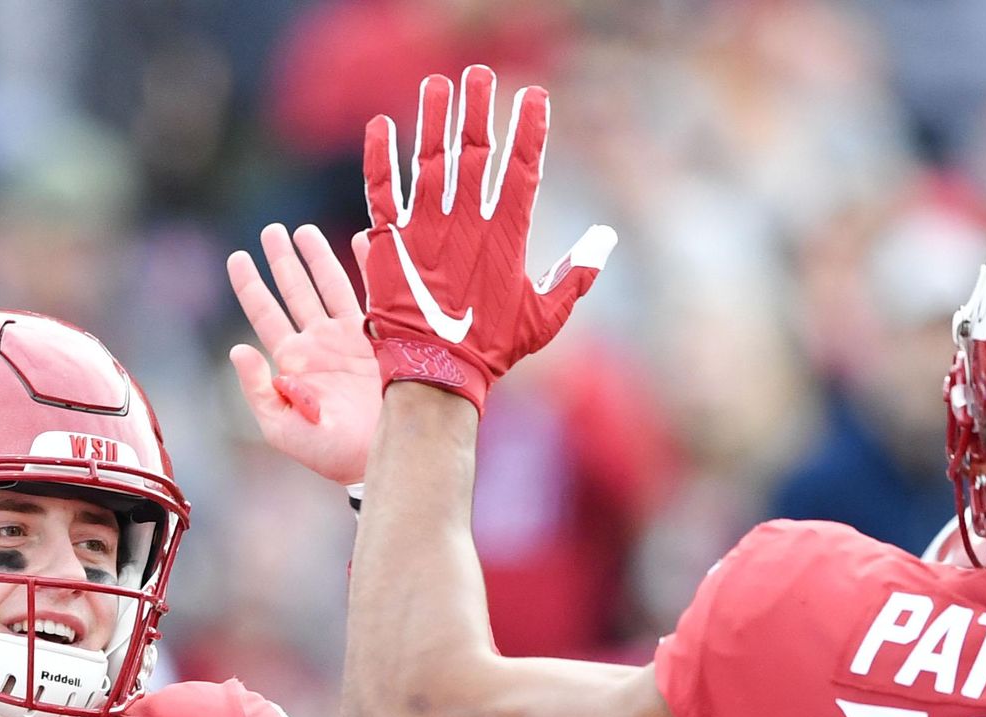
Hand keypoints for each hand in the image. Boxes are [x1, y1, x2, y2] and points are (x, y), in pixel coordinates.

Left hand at [227, 222, 380, 486]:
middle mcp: (319, 344)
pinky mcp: (381, 338)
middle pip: (296, 291)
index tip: (239, 257)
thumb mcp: (281, 428)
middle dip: (283, 260)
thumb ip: (258, 389)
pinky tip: (362, 242)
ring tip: (303, 231)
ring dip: (317, 257)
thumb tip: (238, 349)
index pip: (265, 314)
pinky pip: (372, 294)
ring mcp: (350, 338)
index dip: (250, 285)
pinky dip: (367, 267)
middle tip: (272, 230)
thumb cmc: (329, 452)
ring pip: (329, 286)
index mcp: (293, 361)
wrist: (381, 458)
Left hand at [359, 65, 614, 409]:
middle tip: (481, 74)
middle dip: (480, 109)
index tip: (535, 96)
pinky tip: (379, 126)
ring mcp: (425, 227)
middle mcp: (466, 221)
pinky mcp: (389, 240)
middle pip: (475, 150)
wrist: (436, 373)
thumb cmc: (493, 350)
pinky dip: (378, 157)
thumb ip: (576, 275)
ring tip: (436, 84)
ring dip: (433, 119)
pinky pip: (380, 189)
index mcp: (506, 234)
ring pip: (429, 160)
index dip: (530, 130)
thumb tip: (606, 239)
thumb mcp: (546, 316)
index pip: (523, 168)